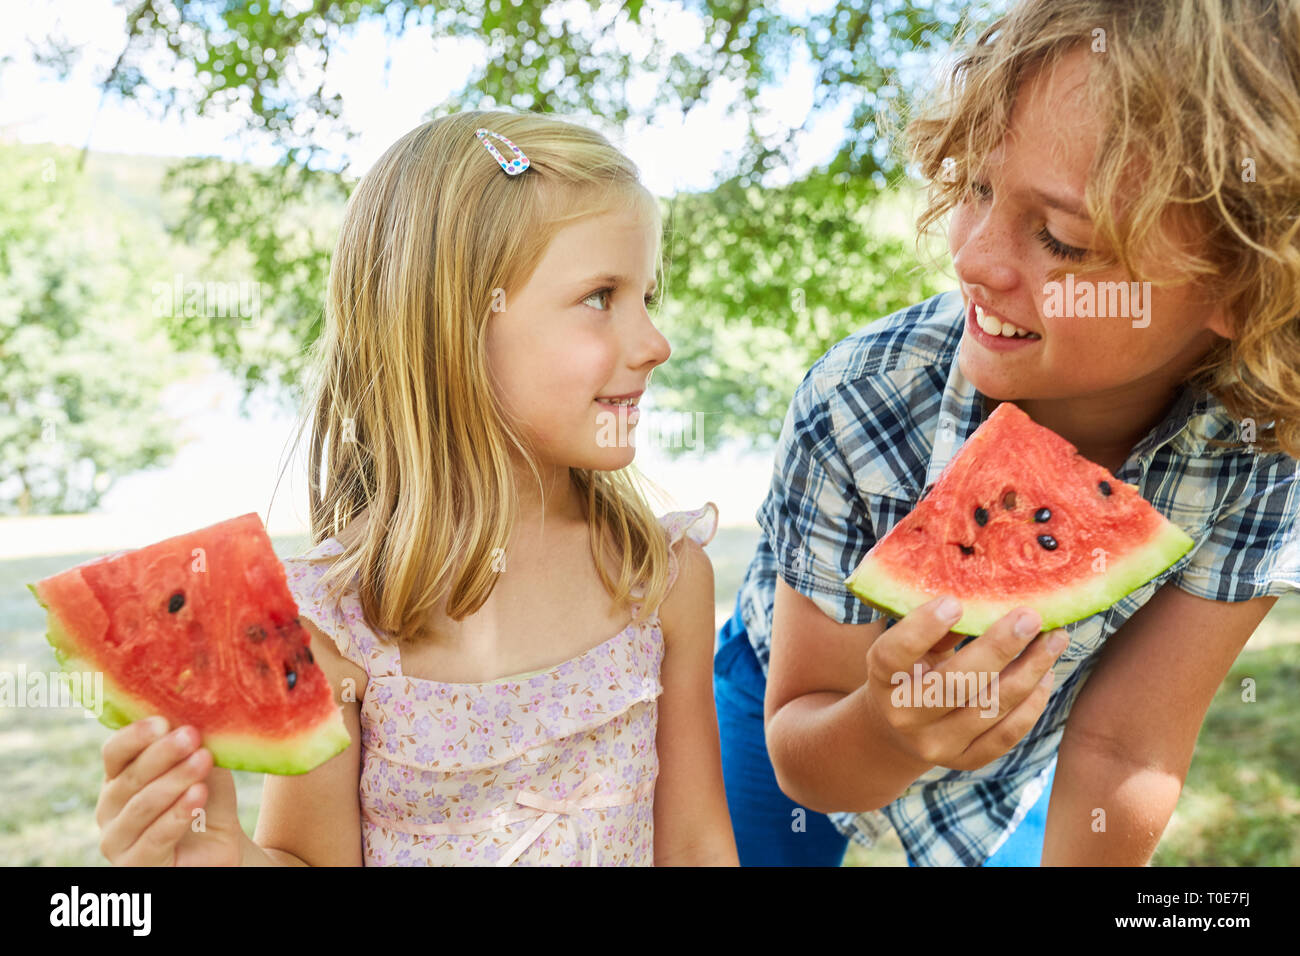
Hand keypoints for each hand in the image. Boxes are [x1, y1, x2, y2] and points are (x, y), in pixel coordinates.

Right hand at [97, 716, 243, 865]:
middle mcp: (109, 807)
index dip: (136, 736)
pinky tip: (198, 794)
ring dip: (175, 780)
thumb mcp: (203, 768)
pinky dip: (178, 813)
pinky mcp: (135, 866)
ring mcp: (117, 839)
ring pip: (142, 806)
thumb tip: (195, 712)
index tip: (164, 721)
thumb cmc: (205, 799)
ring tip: (203, 760)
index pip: (115, 752)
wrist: (219, 845)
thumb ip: (193, 746)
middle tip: (192, 736)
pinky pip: (155, 838)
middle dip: (163, 754)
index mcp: (119, 777)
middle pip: (130, 777)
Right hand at [862, 596, 1065, 771]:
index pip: (894, 655)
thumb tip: (984, 598)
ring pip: (989, 708)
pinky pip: (1005, 735)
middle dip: (999, 648)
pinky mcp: (964, 761)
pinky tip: (1045, 676)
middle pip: (955, 683)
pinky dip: (1031, 705)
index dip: (922, 629)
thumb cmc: (908, 671)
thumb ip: (937, 629)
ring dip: (1028, 672)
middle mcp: (904, 716)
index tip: (954, 602)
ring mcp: (934, 745)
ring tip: (1053, 641)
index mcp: (882, 680)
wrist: (896, 731)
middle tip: (1031, 617)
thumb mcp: (910, 649)